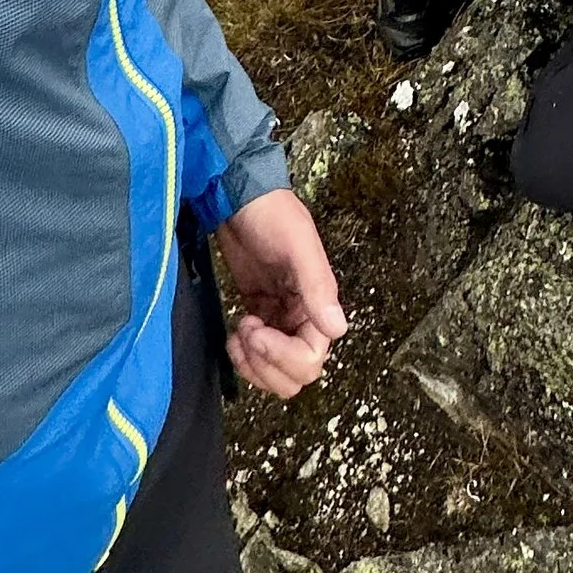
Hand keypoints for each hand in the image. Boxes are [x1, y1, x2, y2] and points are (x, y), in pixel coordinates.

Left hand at [213, 189, 348, 398]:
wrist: (239, 197)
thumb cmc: (272, 213)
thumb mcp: (299, 244)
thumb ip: (318, 286)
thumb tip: (338, 328)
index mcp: (319, 303)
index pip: (312, 358)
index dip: (282, 355)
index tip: (256, 327)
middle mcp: (304, 317)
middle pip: (297, 375)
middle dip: (267, 364)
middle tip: (248, 331)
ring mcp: (280, 319)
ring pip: (276, 374)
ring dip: (254, 365)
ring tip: (239, 332)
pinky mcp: (259, 315)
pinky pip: (258, 357)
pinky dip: (244, 356)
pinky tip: (234, 332)